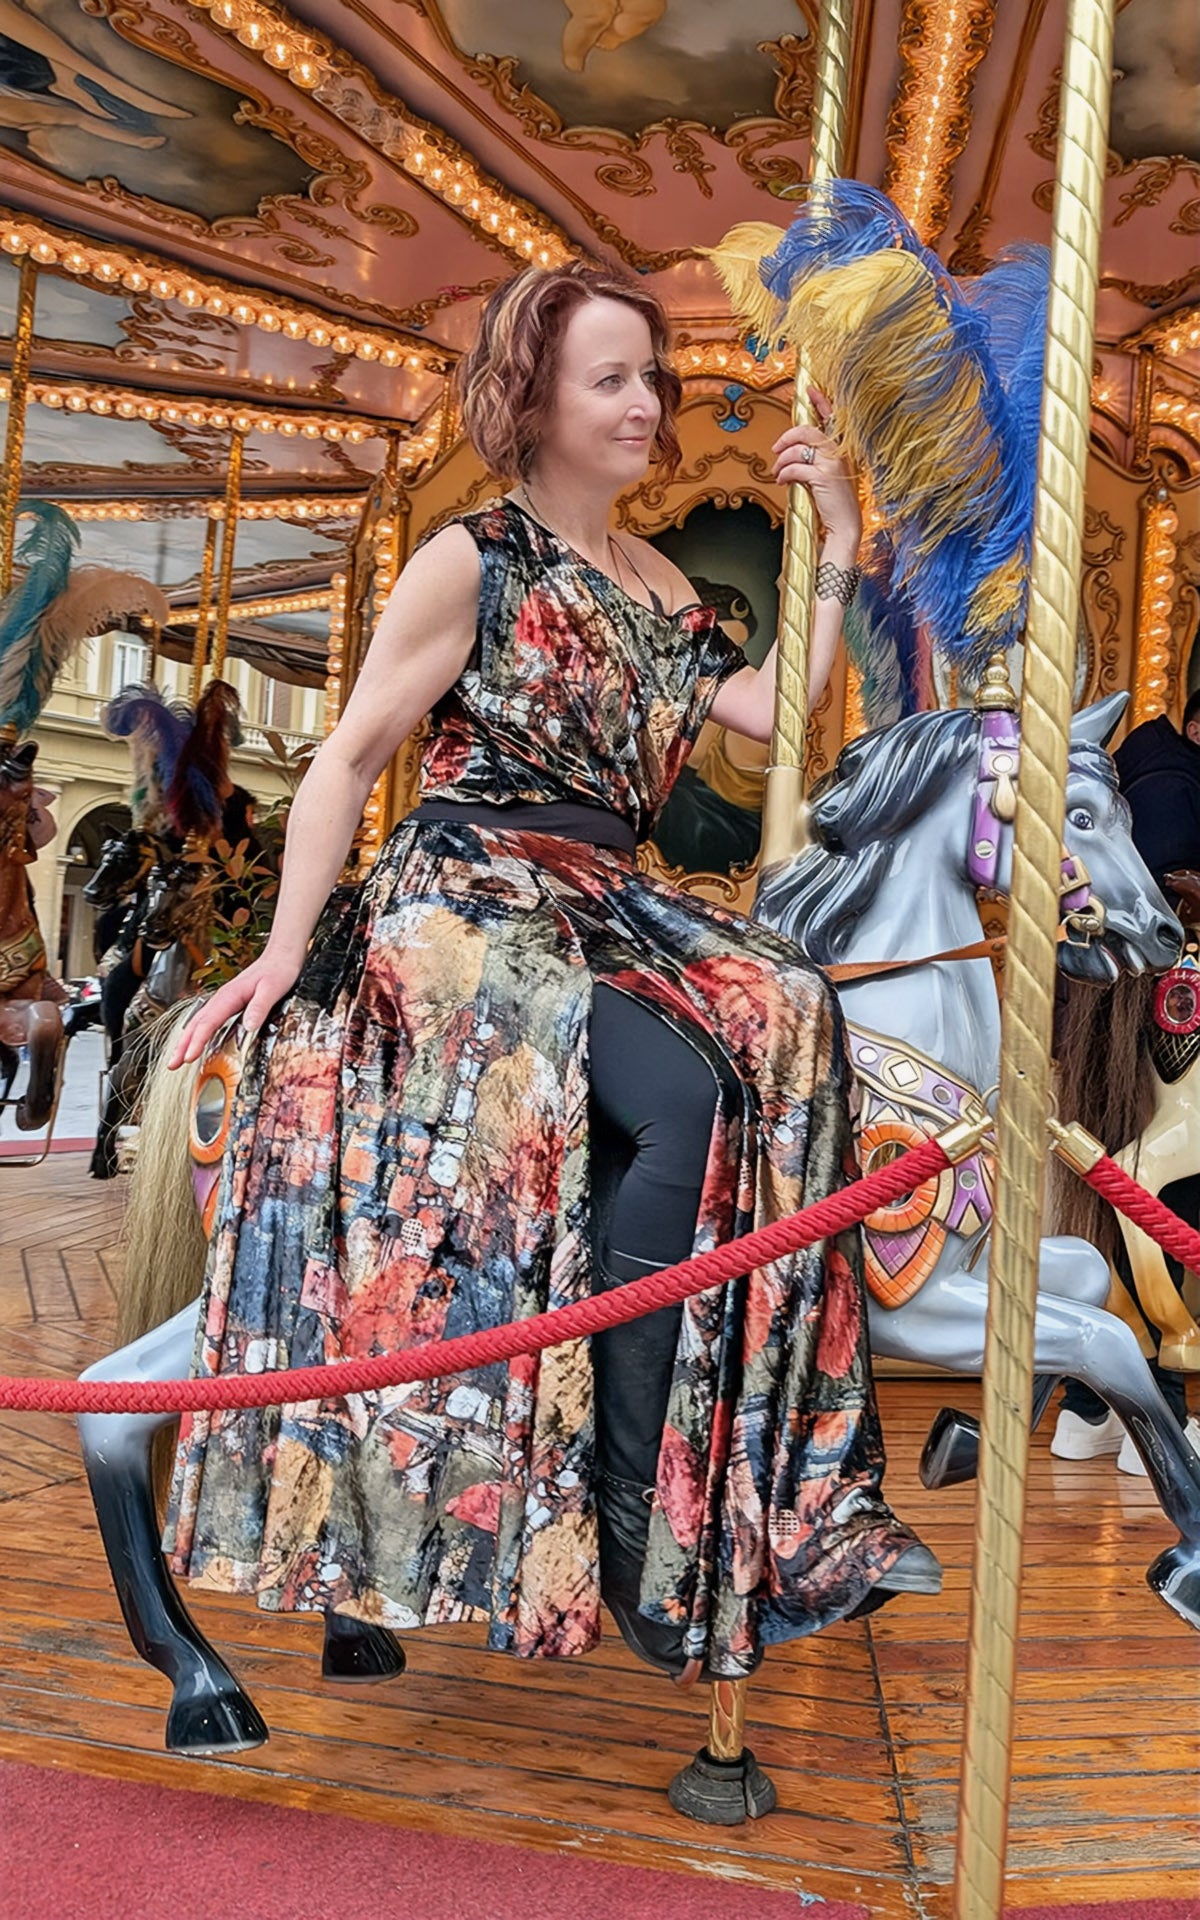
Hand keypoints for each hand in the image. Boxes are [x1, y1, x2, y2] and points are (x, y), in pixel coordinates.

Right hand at [169, 949, 300, 1068]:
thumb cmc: (278, 971)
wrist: (280, 957)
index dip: (197, 1041)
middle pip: (195, 1023)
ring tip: (177, 1059)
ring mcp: (223, 1001)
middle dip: (182, 1044)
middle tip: (172, 1064)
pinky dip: (197, 1034)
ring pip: (198, 1022)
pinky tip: (195, 1043)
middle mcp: (222, 998)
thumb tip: (248, 1026)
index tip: (189, 1057)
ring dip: (186, 1040)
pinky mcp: (228, 1004)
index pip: (208, 1022)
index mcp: (229, 996)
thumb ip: (259, 1007)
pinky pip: (207, 1021)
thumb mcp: (272, 989)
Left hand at [772, 389, 861, 553]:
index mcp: (842, 449)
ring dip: (781, 460)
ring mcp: (833, 463)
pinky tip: (782, 481)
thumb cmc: (834, 504)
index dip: (821, 402)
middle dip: (787, 438)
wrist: (845, 527)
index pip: (832, 418)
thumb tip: (792, 451)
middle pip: (807, 431)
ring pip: (798, 448)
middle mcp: (840, 452)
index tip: (809, 390)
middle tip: (776, 449)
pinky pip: (795, 467)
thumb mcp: (827, 476)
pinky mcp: (823, 477)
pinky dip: (784, 474)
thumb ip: (816, 460)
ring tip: (777, 472)